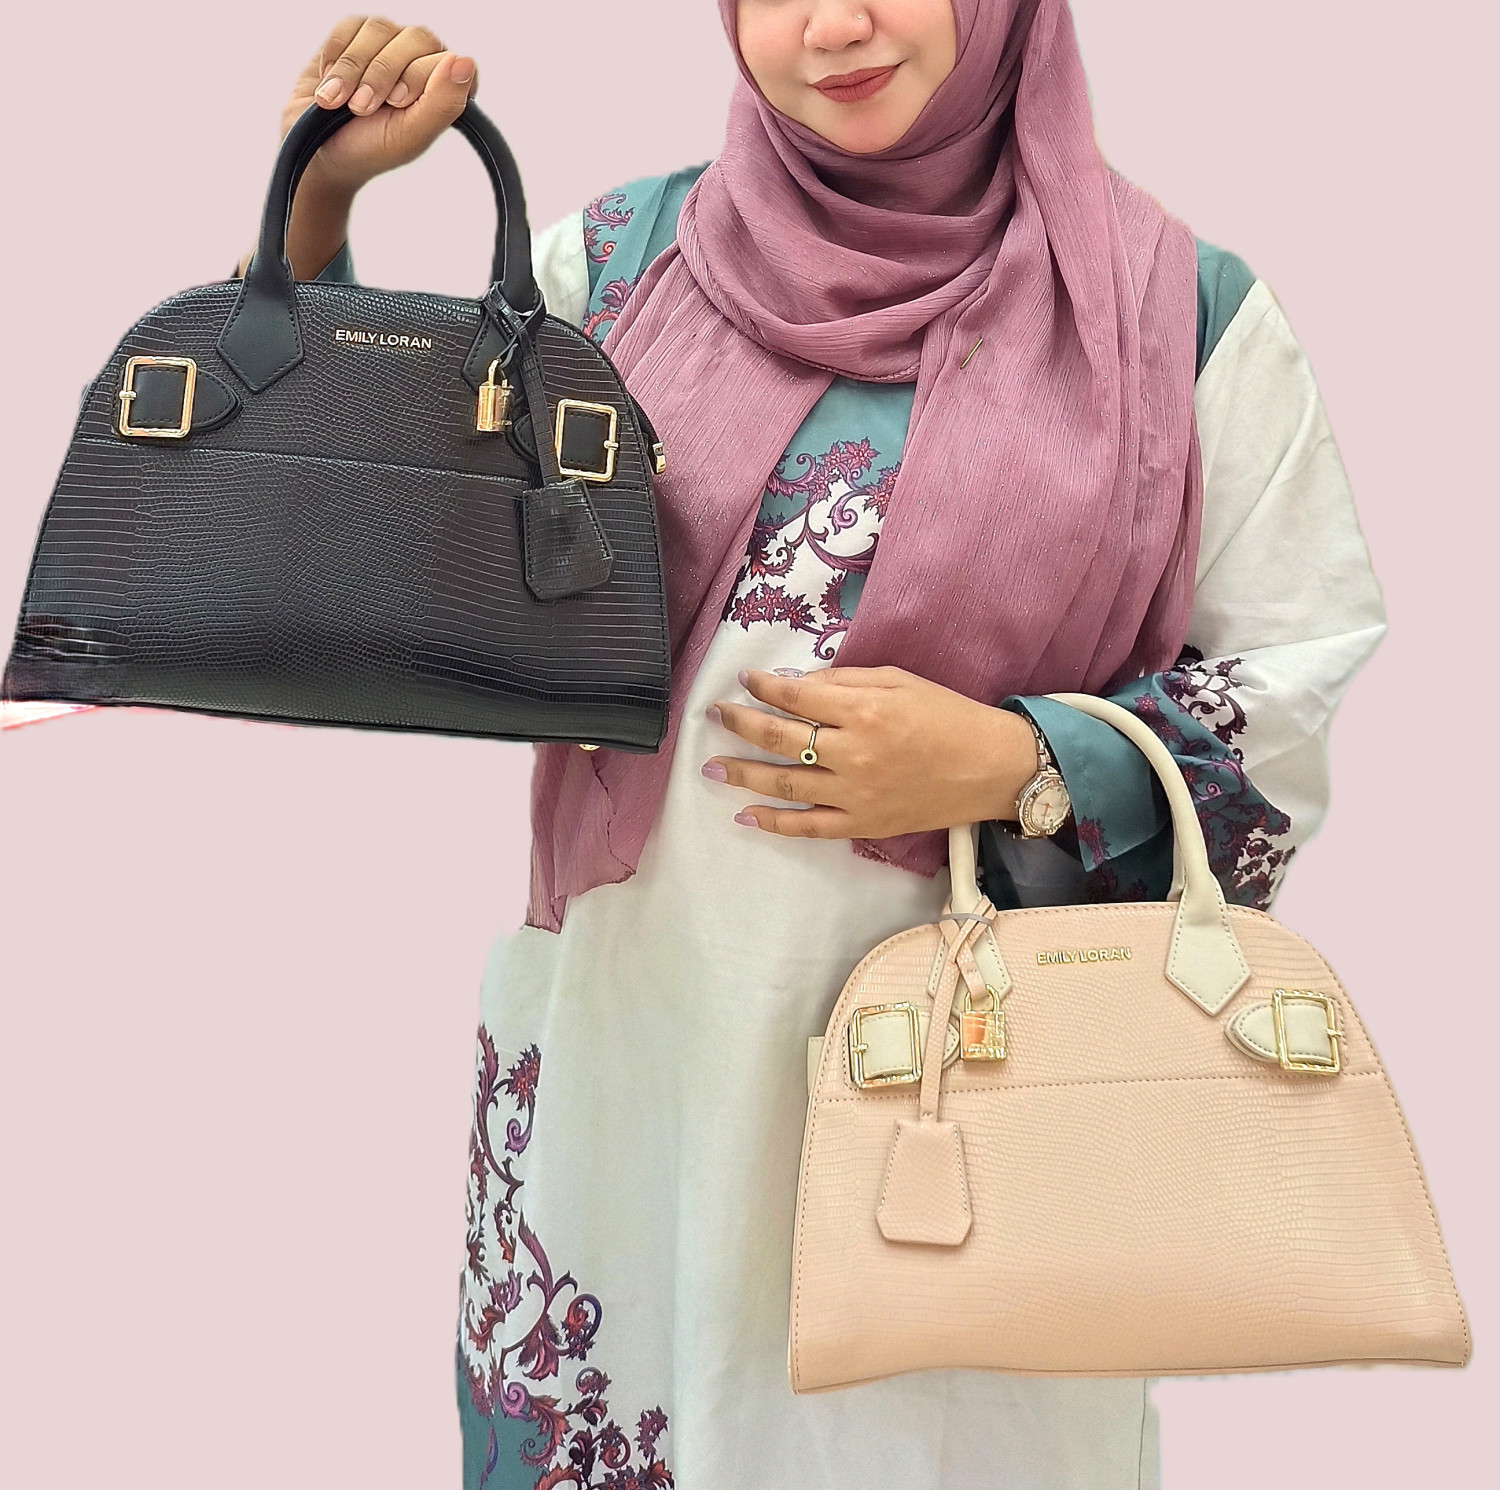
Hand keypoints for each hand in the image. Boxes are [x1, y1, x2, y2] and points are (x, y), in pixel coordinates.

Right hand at [286, 17, 479, 196]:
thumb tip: (466, 62)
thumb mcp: (410, 135)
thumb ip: (443, 103)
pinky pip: (349, 26)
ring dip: (354, 69)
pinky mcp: (355, 34)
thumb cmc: (369, 149)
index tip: (397, 104)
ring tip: (340, 101)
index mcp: (443, 89)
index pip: (449, 60)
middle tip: (363, 107)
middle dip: (383, 74)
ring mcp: (389, 44)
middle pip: (417, 37)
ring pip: (381, 28)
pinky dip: (336, 57)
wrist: (319, 150)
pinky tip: (331, 83)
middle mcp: (420, 61)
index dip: (418, 79)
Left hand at [701, 666, 1041, 839]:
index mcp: (863, 711)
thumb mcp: (898, 681)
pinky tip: (745, 815)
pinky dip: (774, 823)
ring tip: (712, 766)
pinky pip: (808, 827)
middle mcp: (853, 753)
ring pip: (784, 784)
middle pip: (779, 738)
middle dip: (740, 725)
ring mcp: (854, 794)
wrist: (991, 768)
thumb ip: (845, 681)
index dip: (762, 687)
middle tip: (715, 716)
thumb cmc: (948, 716)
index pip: (795, 696)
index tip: (743, 681)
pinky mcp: (862, 824)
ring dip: (742, 774)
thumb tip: (796, 683)